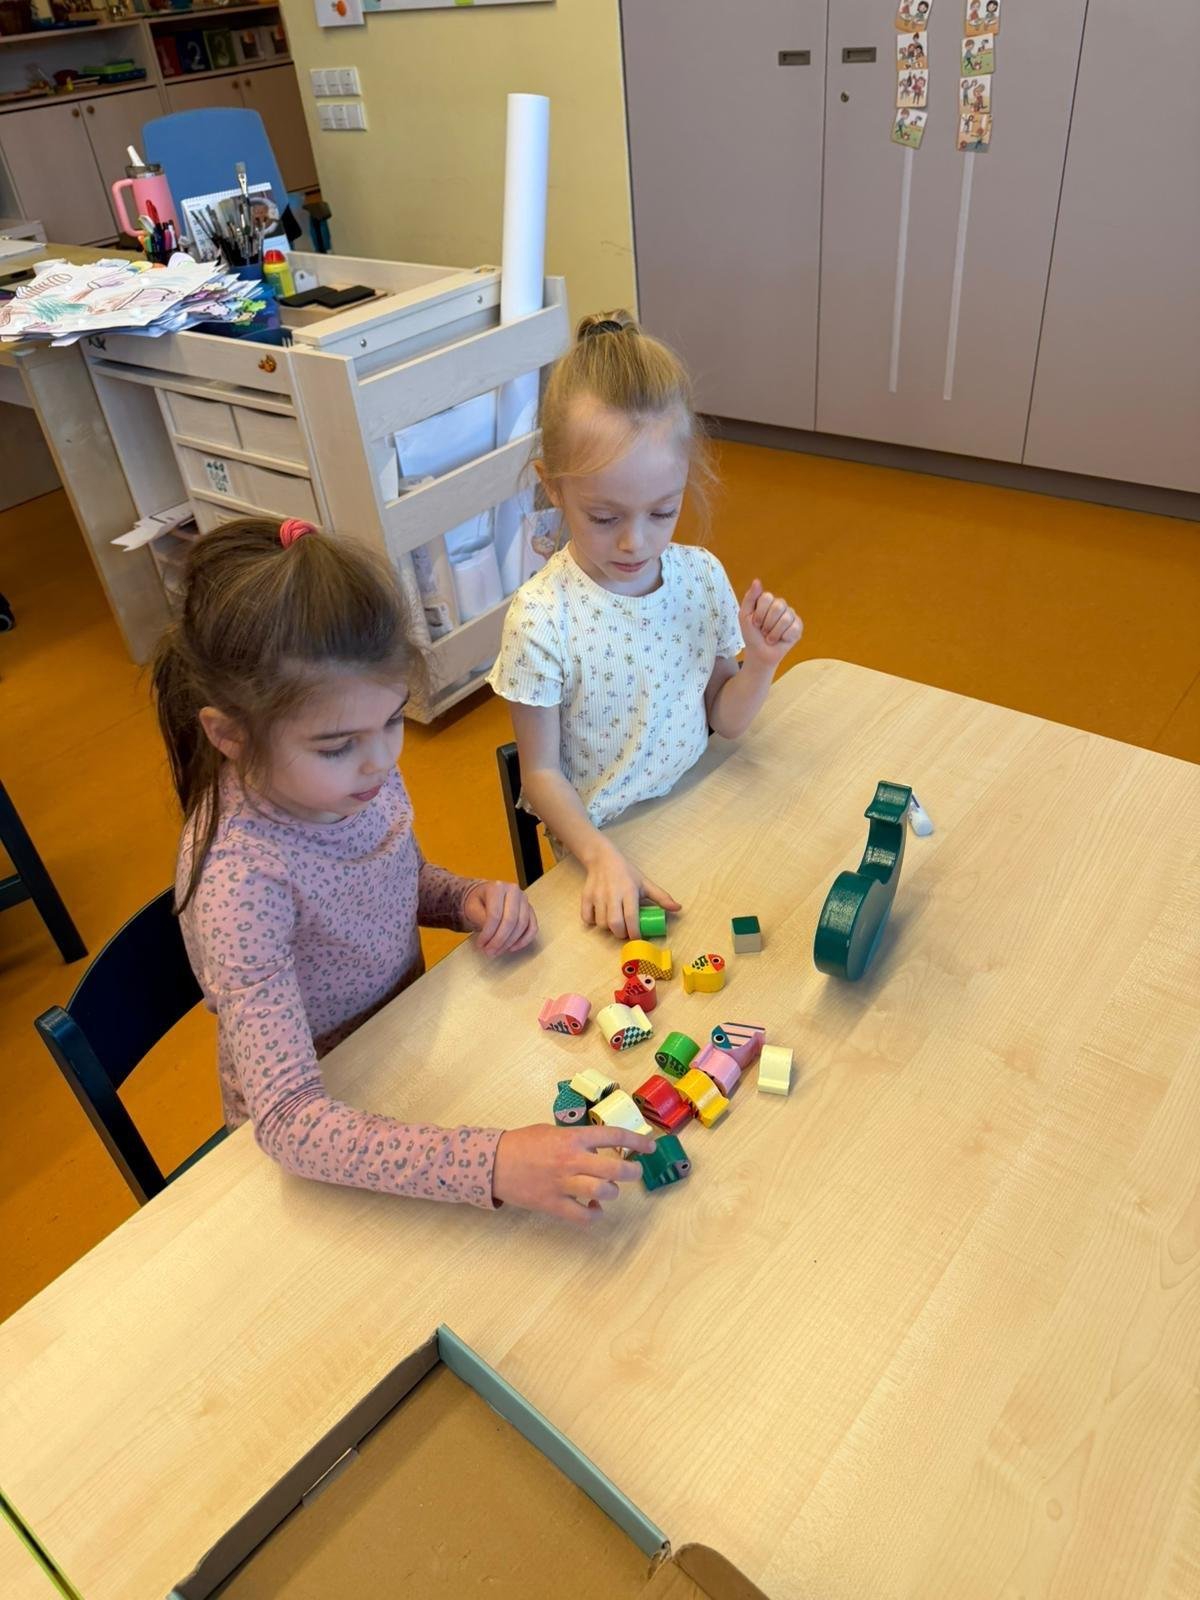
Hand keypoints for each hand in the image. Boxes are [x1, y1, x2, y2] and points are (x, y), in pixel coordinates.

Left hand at [462, 880, 537, 955]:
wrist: (486, 896)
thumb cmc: (478, 902)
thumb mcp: (472, 908)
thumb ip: (481, 919)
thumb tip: (491, 935)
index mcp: (497, 887)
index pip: (495, 914)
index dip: (488, 933)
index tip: (481, 945)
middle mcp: (514, 891)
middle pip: (510, 920)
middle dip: (499, 940)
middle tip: (490, 952)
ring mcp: (524, 900)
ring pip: (522, 925)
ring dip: (510, 942)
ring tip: (498, 951)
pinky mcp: (530, 910)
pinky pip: (532, 927)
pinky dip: (524, 940)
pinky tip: (512, 948)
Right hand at [493, 1123, 655, 1224]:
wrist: (493, 1162)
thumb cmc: (523, 1143)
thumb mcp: (552, 1131)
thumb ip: (577, 1139)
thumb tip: (599, 1149)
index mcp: (573, 1137)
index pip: (614, 1136)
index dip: (637, 1140)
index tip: (650, 1146)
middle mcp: (572, 1159)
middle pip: (615, 1168)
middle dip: (631, 1171)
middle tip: (633, 1171)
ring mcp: (563, 1183)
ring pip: (604, 1191)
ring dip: (612, 1192)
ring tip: (607, 1190)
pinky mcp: (553, 1204)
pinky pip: (583, 1215)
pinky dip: (594, 1214)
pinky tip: (593, 1208)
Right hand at [580, 840, 680, 939]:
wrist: (602, 859)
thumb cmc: (626, 873)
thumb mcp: (645, 883)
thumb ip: (661, 897)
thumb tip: (678, 908)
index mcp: (629, 891)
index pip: (631, 917)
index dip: (635, 932)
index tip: (637, 936)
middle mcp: (612, 894)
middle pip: (615, 924)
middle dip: (621, 934)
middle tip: (625, 932)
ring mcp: (597, 896)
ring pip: (601, 923)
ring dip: (608, 928)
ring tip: (614, 923)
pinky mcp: (586, 897)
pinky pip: (587, 918)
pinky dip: (593, 922)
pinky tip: (600, 917)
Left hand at [739, 579, 802, 668]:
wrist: (759, 654)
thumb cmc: (752, 635)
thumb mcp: (744, 616)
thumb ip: (750, 598)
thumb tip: (757, 580)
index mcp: (767, 600)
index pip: (767, 598)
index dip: (759, 613)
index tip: (755, 623)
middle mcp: (780, 605)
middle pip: (778, 606)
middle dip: (767, 623)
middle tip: (763, 631)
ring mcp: (790, 615)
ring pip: (786, 618)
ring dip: (774, 633)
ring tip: (770, 637)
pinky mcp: (798, 627)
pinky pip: (794, 628)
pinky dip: (784, 637)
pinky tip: (781, 639)